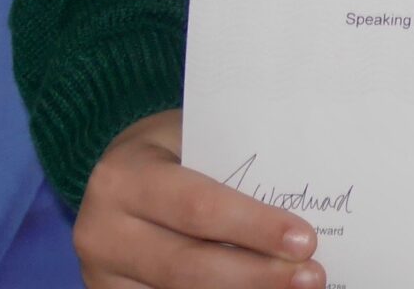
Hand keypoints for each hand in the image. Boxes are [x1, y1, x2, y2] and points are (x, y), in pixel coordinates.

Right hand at [73, 110, 322, 288]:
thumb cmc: (173, 149)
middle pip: (189, 265)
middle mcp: (102, 232)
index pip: (198, 208)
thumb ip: (233, 170)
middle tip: (313, 276)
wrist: (114, 175)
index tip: (305, 240)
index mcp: (124, 178)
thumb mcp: (195, 140)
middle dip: (257, 275)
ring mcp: (100, 275)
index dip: (254, 227)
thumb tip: (303, 208)